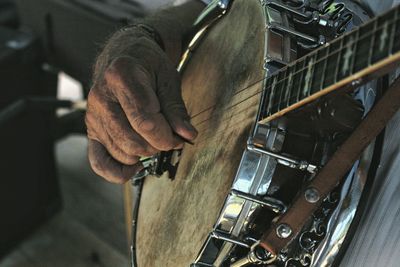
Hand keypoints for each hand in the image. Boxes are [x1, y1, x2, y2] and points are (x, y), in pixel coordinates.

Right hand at [85, 27, 196, 183]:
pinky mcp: (90, 130)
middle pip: (133, 141)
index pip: (145, 123)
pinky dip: (117, 172)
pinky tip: (135, 166)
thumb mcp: (168, 78)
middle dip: (158, 146)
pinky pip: (99, 162)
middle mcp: (101, 97)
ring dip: (144, 155)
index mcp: (121, 77)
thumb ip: (176, 109)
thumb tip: (188, 135)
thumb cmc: (148, 64)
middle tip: (170, 137)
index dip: (167, 137)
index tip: (179, 137)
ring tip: (154, 140)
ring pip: (121, 153)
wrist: (123, 54)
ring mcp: (93, 116)